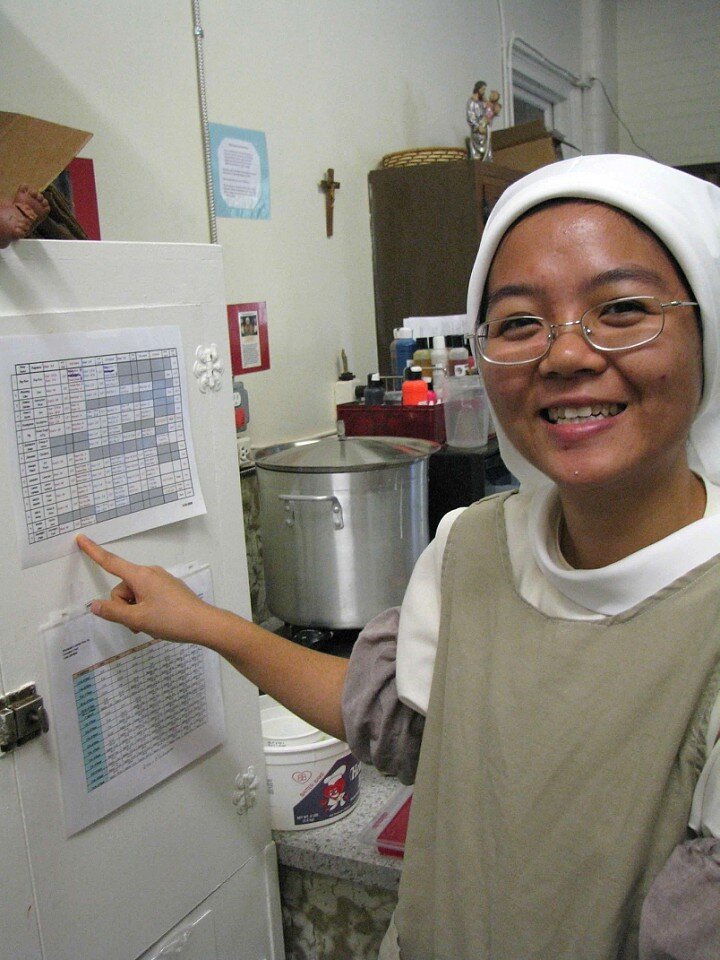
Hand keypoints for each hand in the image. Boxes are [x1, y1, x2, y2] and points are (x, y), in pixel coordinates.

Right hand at [76, 535, 213, 643]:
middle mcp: (150, 573)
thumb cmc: (171, 620)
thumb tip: (95, 605)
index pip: (110, 562)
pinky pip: (147, 596)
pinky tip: (157, 622)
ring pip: (134, 595)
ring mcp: (161, 580)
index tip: (81, 539)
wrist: (204, 624)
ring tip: (149, 625)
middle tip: (137, 624)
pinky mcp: (169, 589)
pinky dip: (145, 609)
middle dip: (123, 607)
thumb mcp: (137, 619)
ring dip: (134, 611)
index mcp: (140, 576)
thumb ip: (113, 612)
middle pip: (122, 588)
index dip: (93, 552)